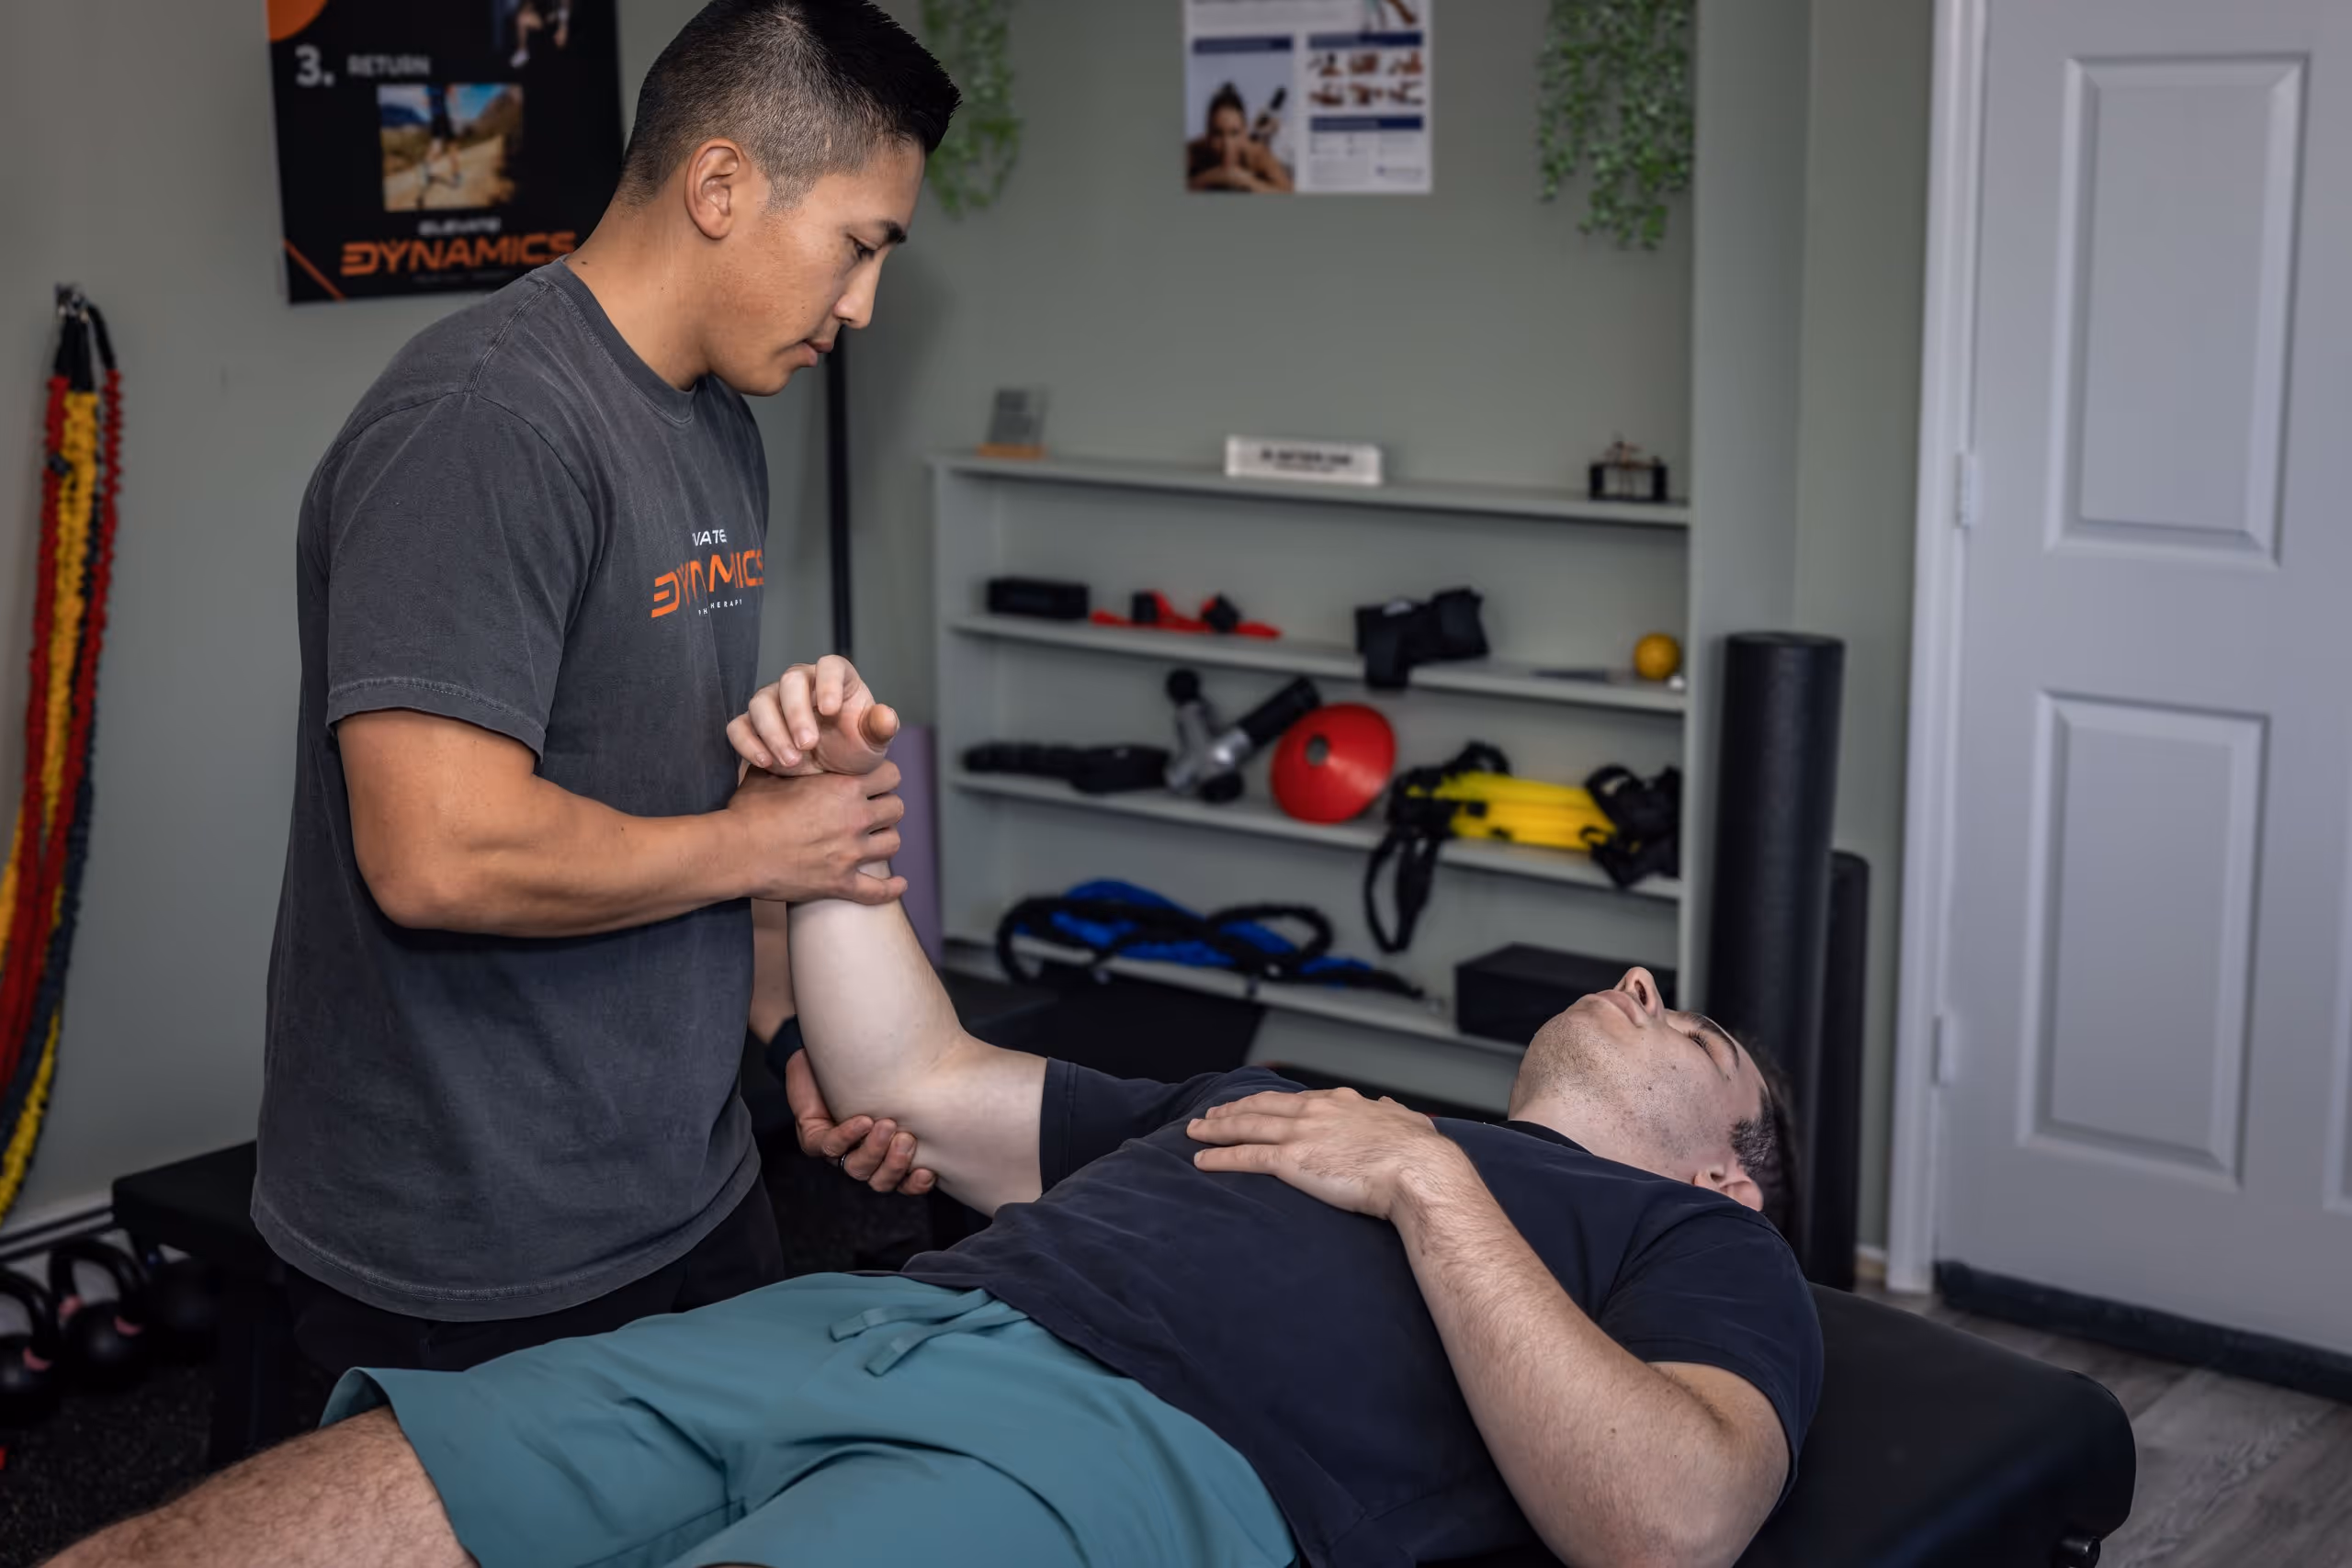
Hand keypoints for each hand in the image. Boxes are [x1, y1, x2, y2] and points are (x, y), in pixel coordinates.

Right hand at [727, 763, 908, 904]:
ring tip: (875, 839)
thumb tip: (789, 749)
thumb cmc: (749, 811)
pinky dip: (891, 889)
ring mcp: (850, 853)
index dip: (884, 777)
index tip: (874, 782)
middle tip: (873, 810)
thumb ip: (790, 761)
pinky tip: (899, 884)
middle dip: (886, 807)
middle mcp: (854, 818)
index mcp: (843, 788)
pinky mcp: (840, 883)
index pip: (890, 775)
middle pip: (896, 808)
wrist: (736, 852)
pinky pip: (878, 890)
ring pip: (893, 843)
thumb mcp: (770, 774)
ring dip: (885, 840)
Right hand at [729, 655, 899, 775]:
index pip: (829, 666)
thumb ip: (879, 728)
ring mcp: (774, 702)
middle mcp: (802, 684)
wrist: (829, 774)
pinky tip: (765, 762)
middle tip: (808, 745)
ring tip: (791, 761)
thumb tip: (886, 716)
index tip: (831, 710)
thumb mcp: (872, 743)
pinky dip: (747, 743)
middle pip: (789, 681)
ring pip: (760, 702)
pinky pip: (738, 726)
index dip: (828, 683)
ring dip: (773, 732)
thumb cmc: (853, 749)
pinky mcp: (753, 724)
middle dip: (797, 714)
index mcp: (836, 679)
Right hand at [785, 1047, 935, 1194]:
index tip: (864, 1120)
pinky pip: (904, 1183)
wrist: (857, 1064)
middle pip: (856, 1168)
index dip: (845, 1138)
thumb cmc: (833, 1065)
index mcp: (820, 1135)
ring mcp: (873, 1158)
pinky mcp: (896, 1159)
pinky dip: (914, 1183)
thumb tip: (806, 1057)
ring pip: (879, 1180)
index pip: (829, 1147)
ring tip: (907, 1141)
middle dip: (874, 1150)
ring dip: (894, 1165)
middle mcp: (846, 1152)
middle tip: (889, 1125)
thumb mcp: (810, 1064)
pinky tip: (926, 1172)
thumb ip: (806, 1069)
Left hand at [1187, 1087, 1462, 1220]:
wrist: (1418, 1169)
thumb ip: (1393, 1114)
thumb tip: (1388, 1107)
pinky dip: (1220, 1158)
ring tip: (1194, 1132)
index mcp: (1341, 1103)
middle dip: (1232, 1110)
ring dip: (1216, 1129)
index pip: (1295, 1099)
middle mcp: (1314, 1112)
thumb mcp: (1410, 1122)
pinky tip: (1201, 1161)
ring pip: (1246, 1126)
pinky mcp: (1292, 1161)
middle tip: (1210, 1115)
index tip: (1254, 1105)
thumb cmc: (1420, 1153)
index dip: (1268, 1102)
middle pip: (1261, 1107)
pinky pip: (1246, 1157)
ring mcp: (1300, 1134)